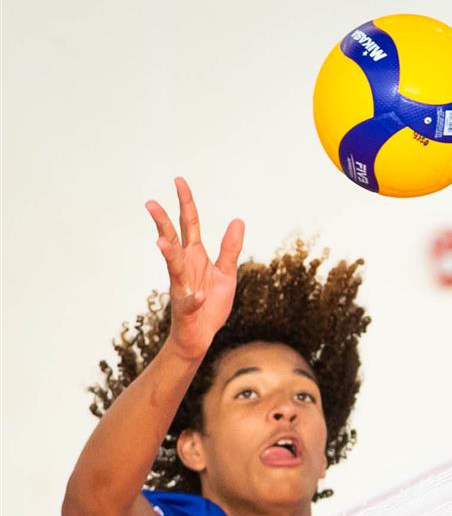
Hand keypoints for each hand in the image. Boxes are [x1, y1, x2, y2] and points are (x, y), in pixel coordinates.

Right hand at [145, 178, 243, 360]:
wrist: (201, 335)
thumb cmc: (211, 304)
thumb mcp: (226, 273)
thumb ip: (230, 248)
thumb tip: (238, 220)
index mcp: (195, 256)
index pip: (189, 224)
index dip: (186, 203)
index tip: (179, 181)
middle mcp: (185, 268)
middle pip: (173, 240)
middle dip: (162, 222)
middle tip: (150, 203)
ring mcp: (182, 287)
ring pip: (173, 268)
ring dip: (168, 255)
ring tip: (161, 242)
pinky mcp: (187, 309)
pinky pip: (190, 302)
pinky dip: (195, 299)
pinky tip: (199, 295)